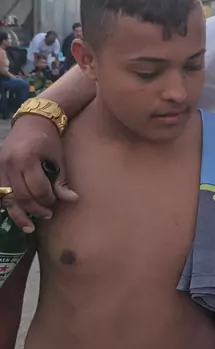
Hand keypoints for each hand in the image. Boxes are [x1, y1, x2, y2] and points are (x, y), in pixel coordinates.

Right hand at [0, 116, 77, 231]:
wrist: (32, 122)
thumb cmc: (48, 140)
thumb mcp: (58, 158)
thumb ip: (61, 180)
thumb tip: (73, 199)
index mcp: (27, 158)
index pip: (37, 188)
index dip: (47, 200)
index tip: (54, 202)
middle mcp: (10, 163)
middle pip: (21, 196)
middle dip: (35, 209)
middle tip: (47, 214)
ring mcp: (0, 166)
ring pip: (7, 198)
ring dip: (18, 214)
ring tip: (29, 226)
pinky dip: (7, 204)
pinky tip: (15, 214)